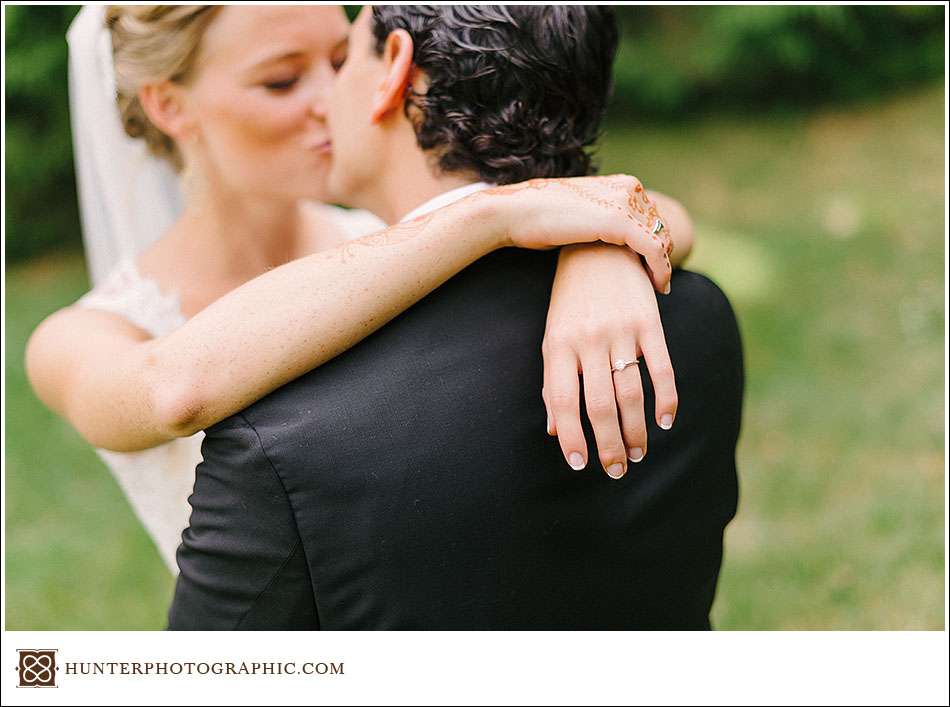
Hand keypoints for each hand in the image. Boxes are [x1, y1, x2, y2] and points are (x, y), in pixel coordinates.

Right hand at [474, 174, 673, 292]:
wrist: (514, 212)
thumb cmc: (538, 220)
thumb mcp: (580, 216)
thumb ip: (601, 222)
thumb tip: (609, 243)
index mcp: (620, 183)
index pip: (652, 215)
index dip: (656, 242)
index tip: (654, 267)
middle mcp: (627, 187)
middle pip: (660, 225)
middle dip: (663, 253)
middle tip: (660, 280)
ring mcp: (624, 202)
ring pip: (662, 237)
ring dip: (664, 264)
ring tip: (660, 286)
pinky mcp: (619, 221)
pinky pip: (654, 249)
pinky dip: (661, 269)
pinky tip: (659, 286)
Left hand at [541, 243, 677, 478]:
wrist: (599, 248)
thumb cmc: (570, 303)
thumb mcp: (554, 338)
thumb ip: (553, 383)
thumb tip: (555, 431)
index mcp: (557, 346)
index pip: (561, 401)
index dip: (571, 436)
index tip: (580, 464)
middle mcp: (588, 340)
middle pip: (600, 405)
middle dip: (609, 444)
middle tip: (617, 470)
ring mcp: (620, 331)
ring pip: (630, 393)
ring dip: (637, 430)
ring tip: (638, 454)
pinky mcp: (649, 322)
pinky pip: (661, 368)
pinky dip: (667, 399)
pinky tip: (666, 421)